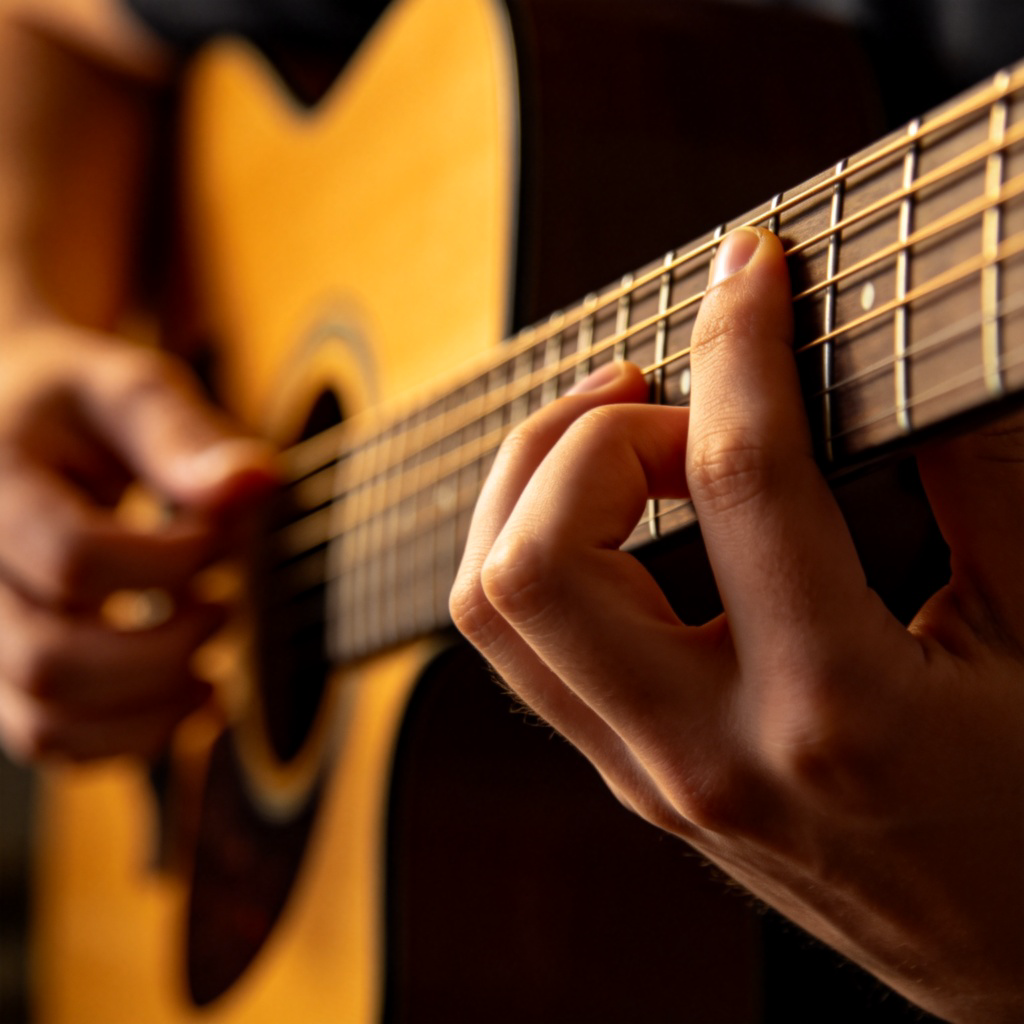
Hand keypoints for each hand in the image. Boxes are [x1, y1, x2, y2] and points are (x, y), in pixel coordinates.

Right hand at [0, 317, 276, 762]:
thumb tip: (258, 485)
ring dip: (154, 706)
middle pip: (52, 660)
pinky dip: (130, 737)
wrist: (12, 423)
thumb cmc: (76, 405)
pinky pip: (50, 739)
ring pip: (45, 721)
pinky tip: (191, 694)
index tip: (221, 537)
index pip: (77, 560)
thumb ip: (182, 436)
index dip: (175, 562)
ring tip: (212, 662)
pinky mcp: (4, 669)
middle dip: (167, 648)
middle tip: (222, 605)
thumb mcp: (126, 388)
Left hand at [451, 227, 1023, 1022]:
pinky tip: (610, 510)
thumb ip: (981, 477)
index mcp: (835, 713)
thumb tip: (912, 341)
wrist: (1009, 963)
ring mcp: (647, 774)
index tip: (752, 266)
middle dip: (585, 435)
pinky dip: (532, 546)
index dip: (739, 341)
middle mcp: (705, 753)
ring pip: (494, 607)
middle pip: (539, 559)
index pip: (738, 479)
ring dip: (531, 487)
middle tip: (665, 396)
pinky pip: (520, 646)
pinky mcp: (628, 776)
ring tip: (622, 436)